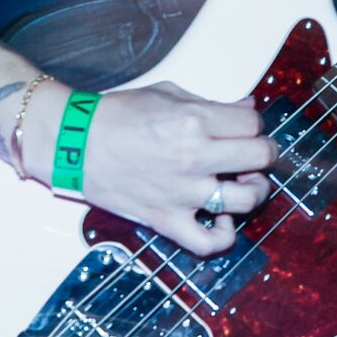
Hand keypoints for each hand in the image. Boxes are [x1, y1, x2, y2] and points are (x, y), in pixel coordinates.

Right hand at [31, 79, 277, 255]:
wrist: (73, 142)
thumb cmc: (115, 116)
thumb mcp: (168, 94)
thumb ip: (213, 103)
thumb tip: (248, 109)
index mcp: (194, 120)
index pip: (253, 124)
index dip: (254, 125)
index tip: (244, 128)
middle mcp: (193, 157)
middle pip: (260, 156)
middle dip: (263, 152)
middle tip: (252, 153)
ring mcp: (182, 193)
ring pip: (247, 199)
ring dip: (255, 190)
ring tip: (245, 183)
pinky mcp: (166, 219)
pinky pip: (208, 242)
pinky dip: (224, 236)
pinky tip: (224, 220)